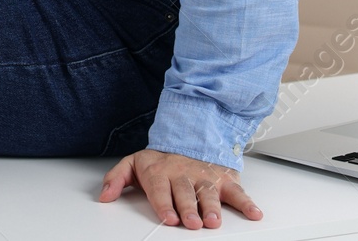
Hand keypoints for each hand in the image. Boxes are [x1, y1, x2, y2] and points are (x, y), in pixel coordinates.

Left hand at [98, 149, 261, 228]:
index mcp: (160, 172)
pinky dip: (247, 202)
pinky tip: (254, 213)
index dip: (165, 204)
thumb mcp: (133, 163)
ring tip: (214, 221)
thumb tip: (104, 196)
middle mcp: (183, 174)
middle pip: (186, 193)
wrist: (188, 134)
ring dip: (213, 207)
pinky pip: (237, 191)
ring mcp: (205, 177)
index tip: (169, 217)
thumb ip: (117, 178)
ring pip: (209, 193)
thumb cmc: (160, 158)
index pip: (161, 190)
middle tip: (192, 223)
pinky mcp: (223, 178)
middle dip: (189, 208)